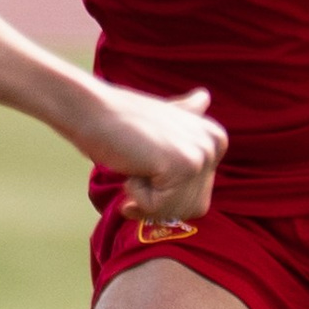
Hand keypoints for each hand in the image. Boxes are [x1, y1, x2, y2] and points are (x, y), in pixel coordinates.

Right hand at [66, 80, 224, 221]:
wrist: (92, 110)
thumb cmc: (122, 122)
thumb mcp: (163, 119)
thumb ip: (186, 116)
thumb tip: (203, 97)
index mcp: (216, 139)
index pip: (197, 201)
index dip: (164, 198)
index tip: (147, 169)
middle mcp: (215, 146)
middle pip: (190, 210)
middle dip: (156, 202)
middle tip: (137, 168)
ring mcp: (202, 155)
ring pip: (174, 212)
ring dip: (144, 198)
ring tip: (135, 163)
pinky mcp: (183, 165)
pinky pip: (157, 208)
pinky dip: (135, 195)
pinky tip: (131, 166)